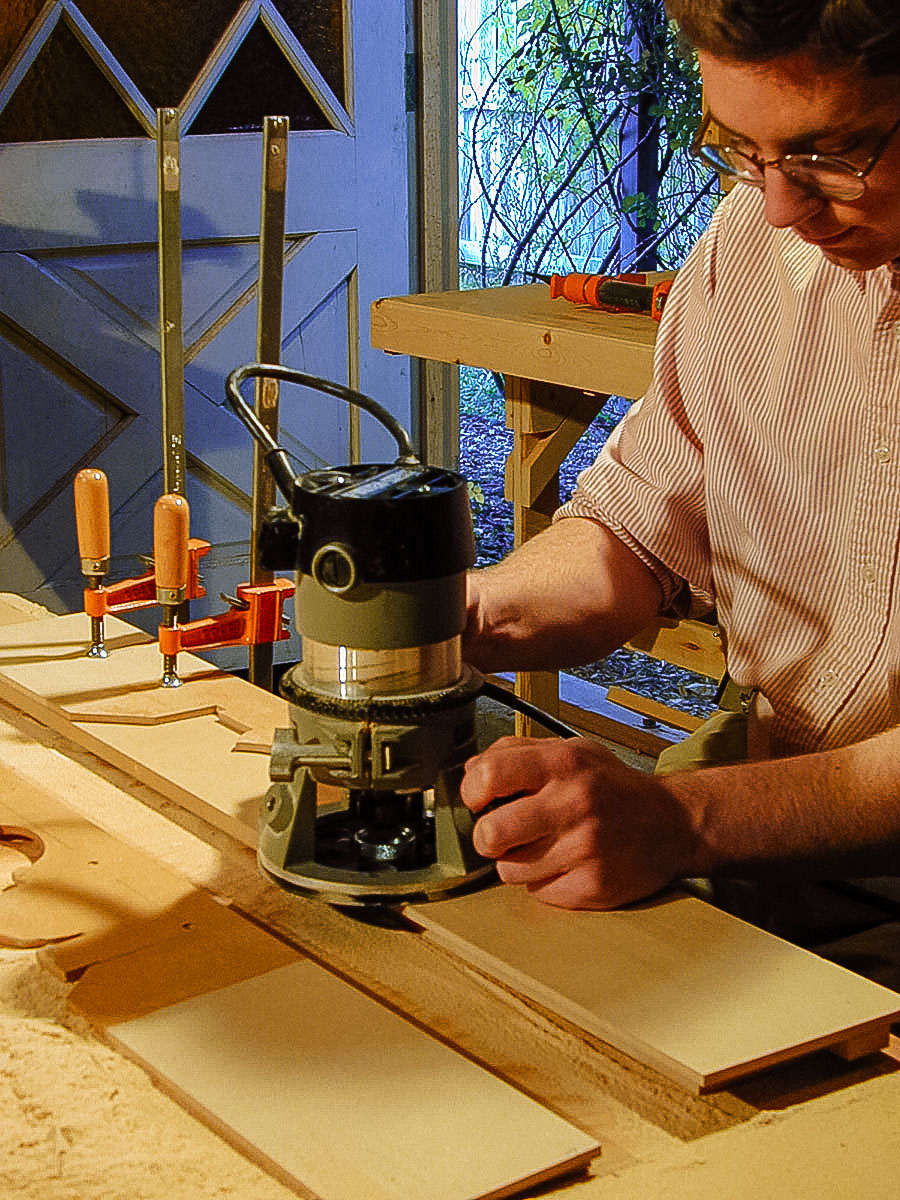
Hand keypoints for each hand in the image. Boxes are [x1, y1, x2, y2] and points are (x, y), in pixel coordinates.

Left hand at [460, 736, 698, 908]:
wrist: (674, 823)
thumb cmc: (612, 787)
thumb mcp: (570, 751)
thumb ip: (515, 753)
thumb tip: (469, 771)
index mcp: (563, 763)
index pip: (488, 775)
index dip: (472, 792)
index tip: (480, 799)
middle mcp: (574, 803)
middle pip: (490, 835)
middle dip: (487, 837)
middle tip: (502, 833)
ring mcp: (585, 848)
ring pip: (508, 871)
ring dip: (517, 862)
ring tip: (543, 847)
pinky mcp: (593, 886)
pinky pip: (538, 893)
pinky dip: (544, 882)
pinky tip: (565, 864)